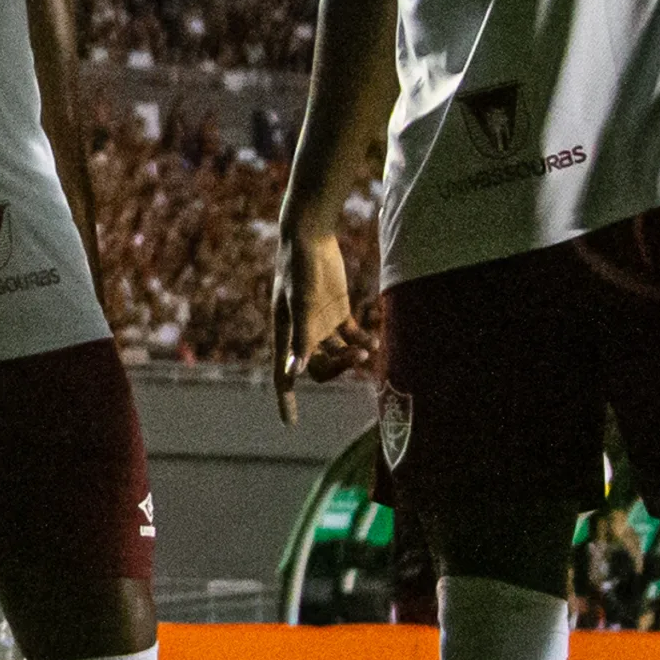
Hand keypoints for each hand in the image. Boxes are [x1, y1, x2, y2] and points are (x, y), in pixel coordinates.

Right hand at [272, 227, 372, 424]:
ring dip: (353, 357)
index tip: (291, 422)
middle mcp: (303, 331)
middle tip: (357, 358)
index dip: (287, 398)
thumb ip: (300, 338)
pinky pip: (352, 336)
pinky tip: (375, 341)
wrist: (309, 236)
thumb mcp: (300, 303)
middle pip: (319, 366)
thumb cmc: (298, 267)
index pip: (284, 372)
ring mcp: (322, 321)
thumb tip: (294, 372)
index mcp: (287, 331)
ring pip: (338, 352)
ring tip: (368, 350)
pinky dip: (364, 342)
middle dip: (337, 369)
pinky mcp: (339, 310)